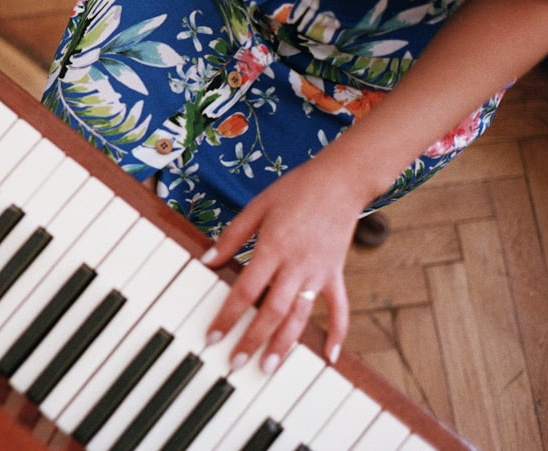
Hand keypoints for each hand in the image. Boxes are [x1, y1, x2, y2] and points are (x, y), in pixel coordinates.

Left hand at [200, 157, 364, 372]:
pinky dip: (337, 333)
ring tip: (269, 367)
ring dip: (285, 344)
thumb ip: (232, 236)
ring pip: (301, 316)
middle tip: (235, 363)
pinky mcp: (336, 273)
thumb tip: (207, 260)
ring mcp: (319, 272)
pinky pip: (339, 309)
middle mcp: (297, 265)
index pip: (246, 291)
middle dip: (252, 340)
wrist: (341, 180)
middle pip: (272, 312)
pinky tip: (330, 357)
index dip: (227, 316)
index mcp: (273, 248)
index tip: (213, 337)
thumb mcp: (257, 206)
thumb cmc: (296, 189)